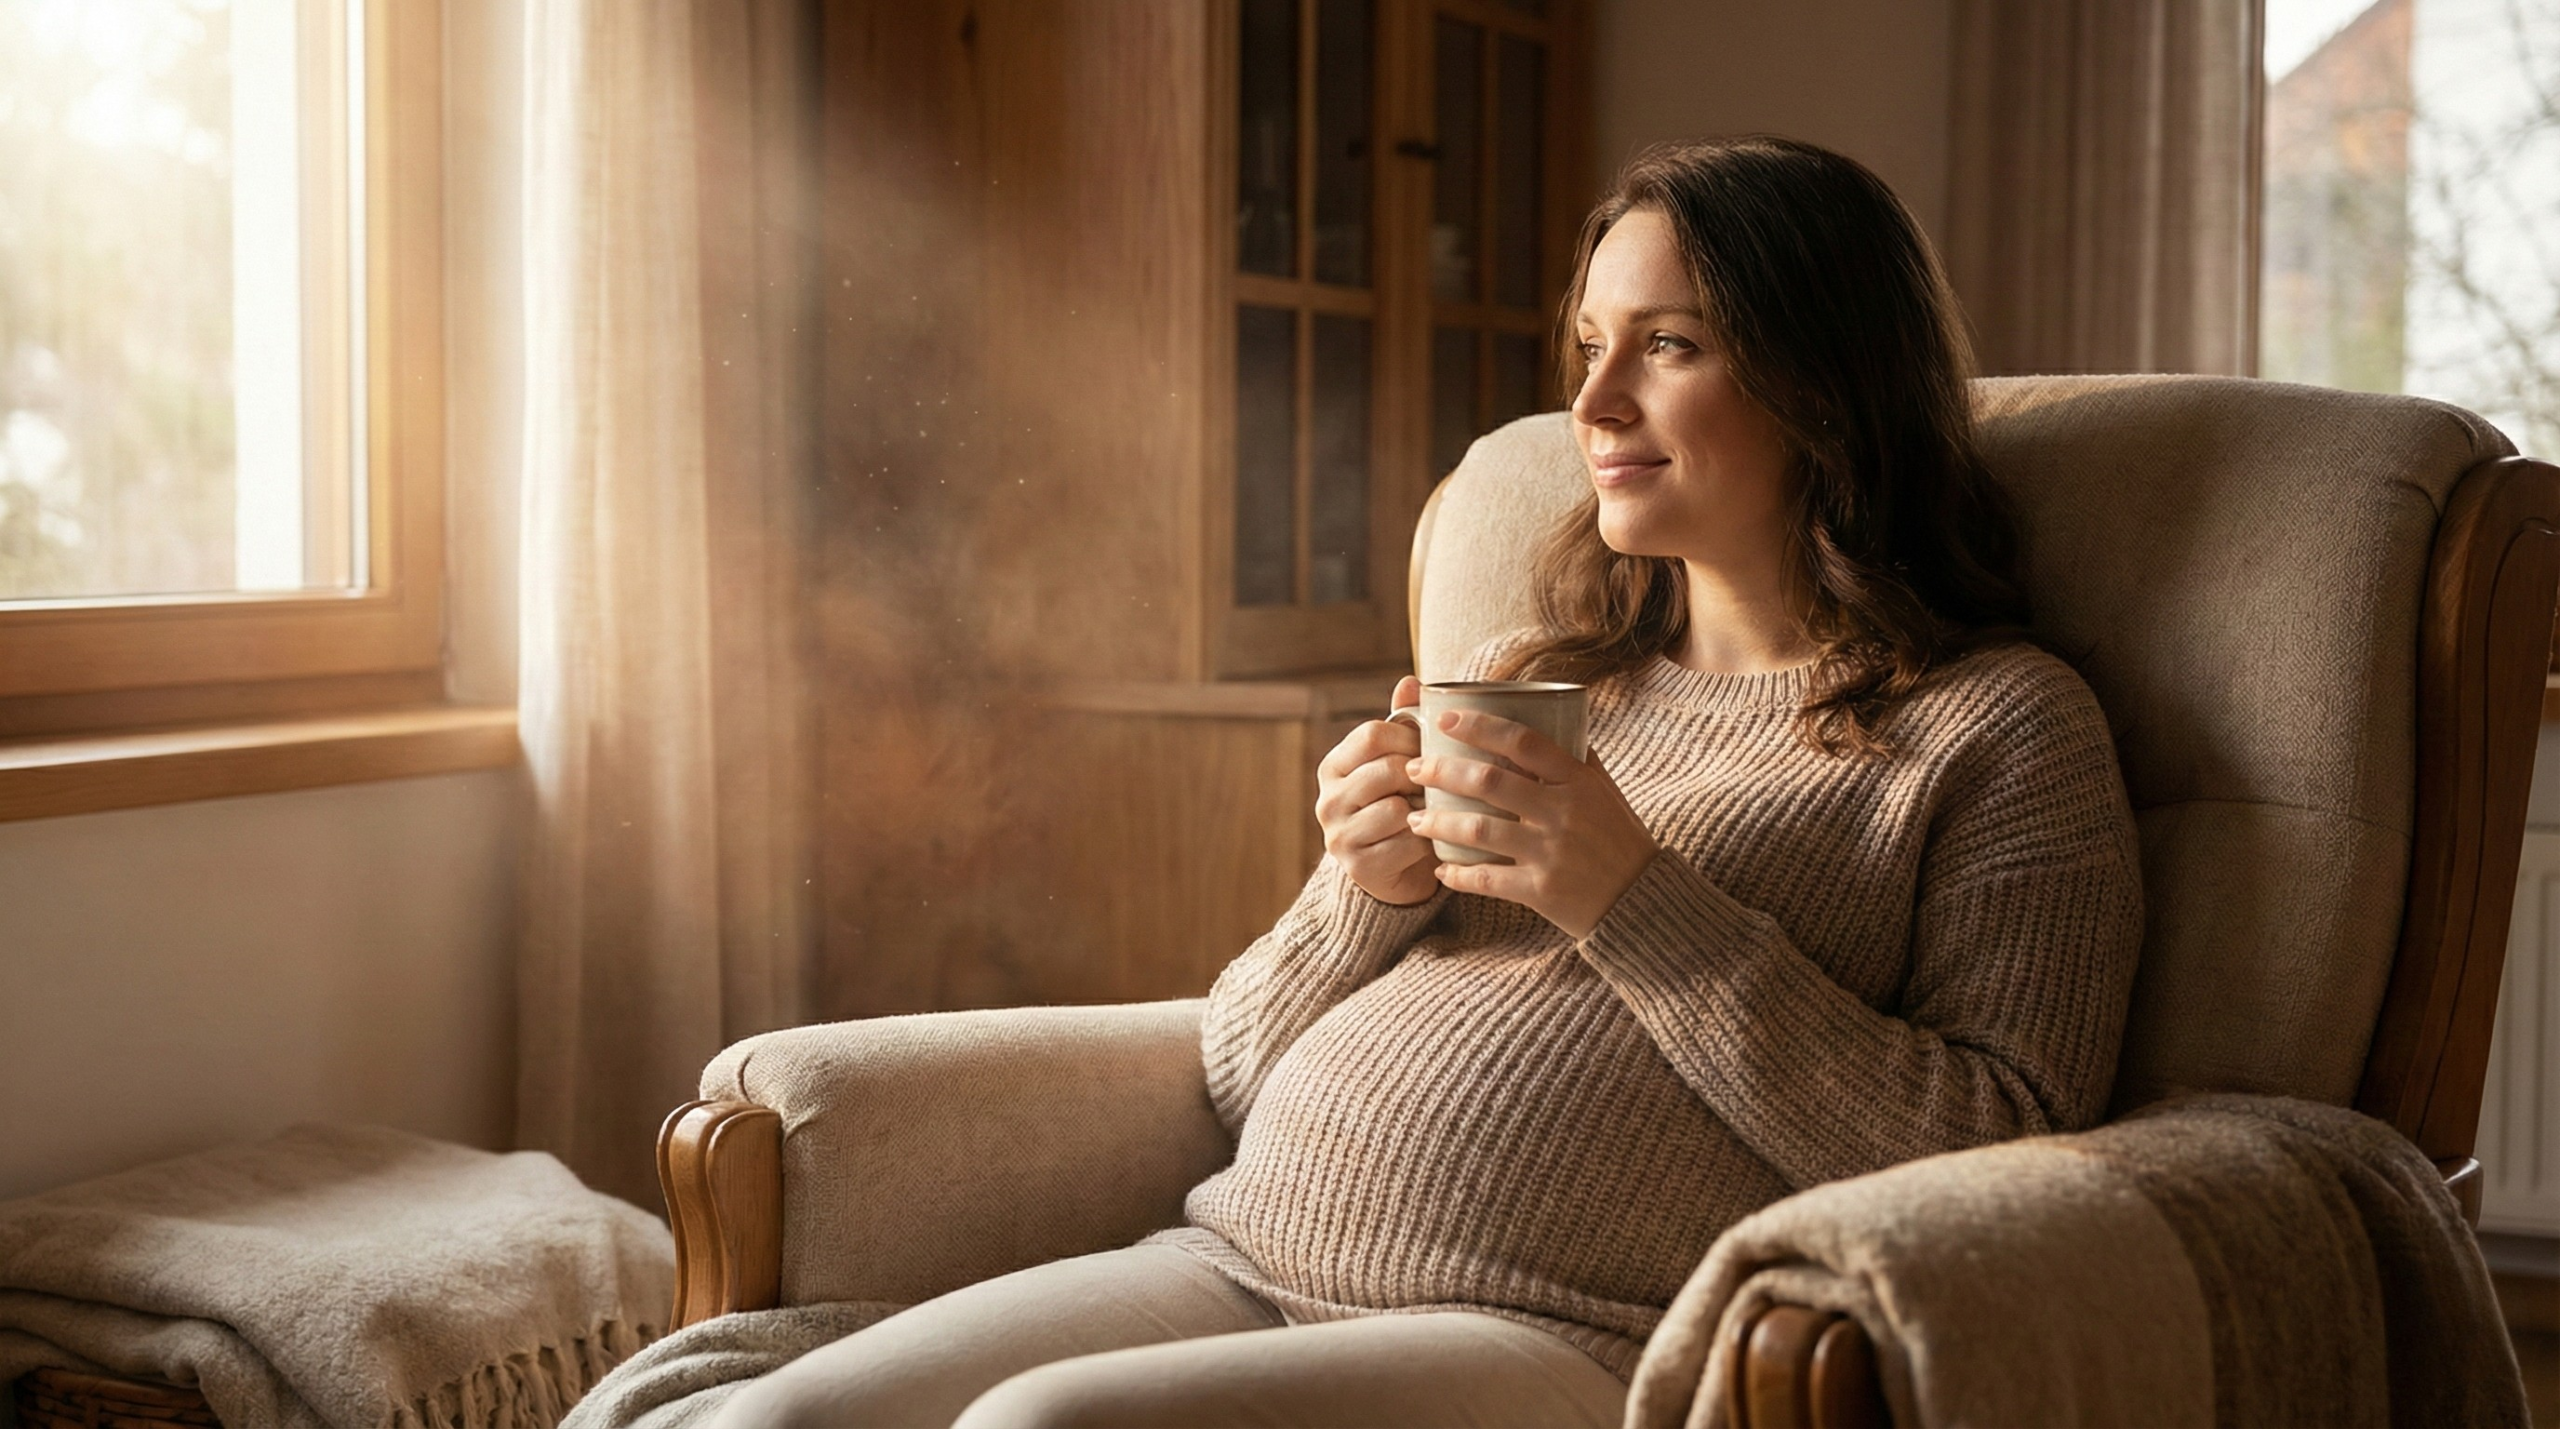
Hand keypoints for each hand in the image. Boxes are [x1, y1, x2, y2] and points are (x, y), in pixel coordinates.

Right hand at [1316, 676, 1437, 905]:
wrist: (1395, 872)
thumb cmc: (1400, 805)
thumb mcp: (1398, 763)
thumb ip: (1403, 723)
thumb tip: (1410, 681)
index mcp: (1334, 766)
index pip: (1372, 734)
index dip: (1410, 737)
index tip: (1431, 749)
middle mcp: (1328, 799)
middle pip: (1387, 769)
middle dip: (1422, 776)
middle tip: (1441, 784)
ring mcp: (1339, 836)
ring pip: (1396, 809)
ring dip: (1426, 811)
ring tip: (1436, 812)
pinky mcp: (1359, 868)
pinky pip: (1405, 844)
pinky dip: (1426, 842)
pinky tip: (1434, 840)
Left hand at [1407, 709, 1657, 937]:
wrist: (1641, 900)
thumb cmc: (1619, 839)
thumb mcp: (1605, 791)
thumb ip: (1578, 759)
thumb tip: (1553, 720)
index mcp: (1578, 780)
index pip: (1523, 740)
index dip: (1480, 725)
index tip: (1446, 719)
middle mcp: (1563, 812)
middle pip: (1489, 781)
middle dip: (1442, 770)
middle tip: (1415, 768)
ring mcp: (1550, 852)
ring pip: (1478, 829)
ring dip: (1438, 821)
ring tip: (1415, 818)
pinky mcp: (1540, 890)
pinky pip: (1486, 879)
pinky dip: (1457, 874)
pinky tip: (1440, 869)